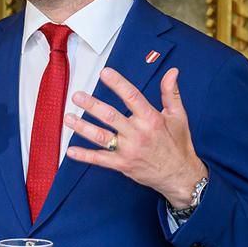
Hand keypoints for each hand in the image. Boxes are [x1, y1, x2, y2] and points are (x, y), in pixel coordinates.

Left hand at [64, 66, 207, 207]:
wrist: (179, 174)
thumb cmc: (177, 144)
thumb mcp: (178, 116)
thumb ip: (171, 93)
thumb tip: (172, 72)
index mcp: (151, 119)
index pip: (132, 97)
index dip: (118, 84)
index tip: (105, 73)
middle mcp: (138, 133)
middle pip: (111, 116)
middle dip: (92, 105)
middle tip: (77, 96)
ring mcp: (128, 150)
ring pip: (101, 137)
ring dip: (82, 127)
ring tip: (68, 117)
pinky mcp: (122, 164)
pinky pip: (100, 159)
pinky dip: (85, 156)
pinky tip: (71, 150)